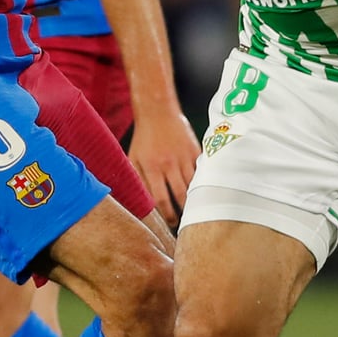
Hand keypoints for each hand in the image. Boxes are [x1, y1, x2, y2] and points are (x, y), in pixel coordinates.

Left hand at [127, 110, 198, 227]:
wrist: (158, 111)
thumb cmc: (144, 138)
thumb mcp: (133, 159)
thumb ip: (137, 181)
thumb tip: (140, 203)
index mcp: (152, 167)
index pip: (162, 200)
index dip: (168, 216)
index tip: (171, 225)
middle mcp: (169, 164)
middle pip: (181, 196)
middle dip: (184, 213)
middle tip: (186, 224)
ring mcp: (185, 157)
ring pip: (194, 186)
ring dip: (195, 201)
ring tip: (196, 213)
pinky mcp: (196, 151)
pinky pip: (202, 173)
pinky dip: (204, 184)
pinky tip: (204, 193)